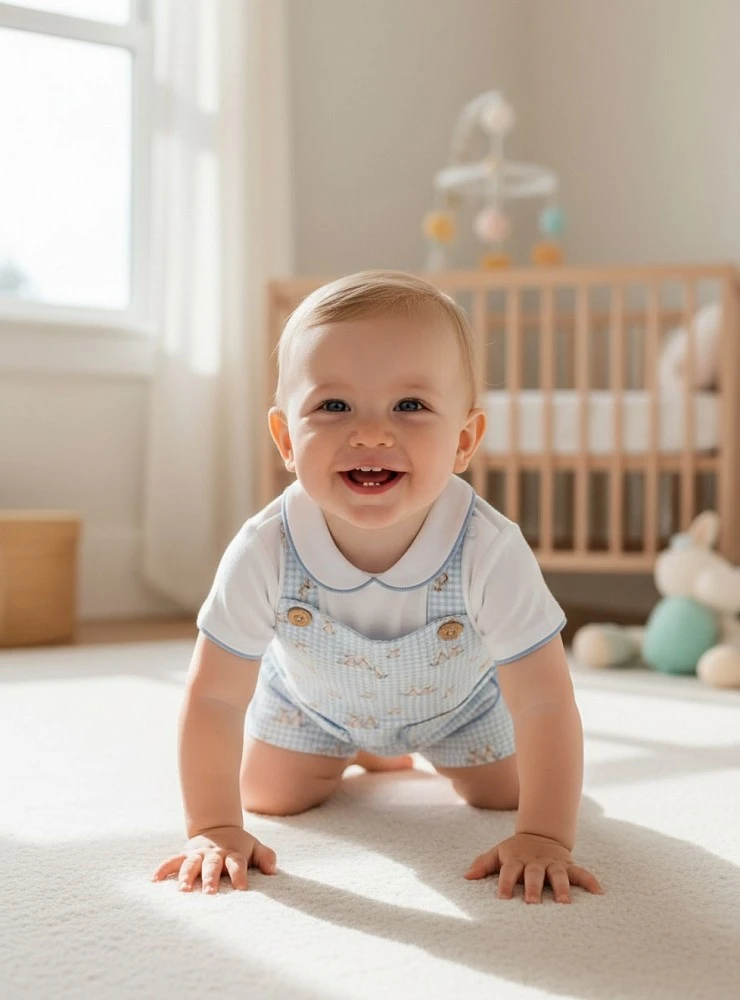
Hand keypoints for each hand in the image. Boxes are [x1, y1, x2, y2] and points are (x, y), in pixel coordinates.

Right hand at [151, 825, 276, 893]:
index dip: (239, 875)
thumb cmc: (239, 845)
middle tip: (209, 894)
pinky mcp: (185, 854)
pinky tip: (154, 879)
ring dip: (187, 876)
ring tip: (183, 890)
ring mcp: (198, 853)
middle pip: (212, 865)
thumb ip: (266, 857)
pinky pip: (172, 860)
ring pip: (191, 863)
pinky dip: (164, 868)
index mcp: (233, 853)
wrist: (218, 827)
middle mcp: (214, 854)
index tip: (241, 889)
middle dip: (210, 879)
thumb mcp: (255, 847)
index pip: (237, 863)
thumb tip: (272, 871)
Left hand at [464, 832, 602, 903]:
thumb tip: (466, 876)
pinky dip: (590, 881)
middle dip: (533, 887)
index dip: (504, 883)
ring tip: (564, 902)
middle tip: (532, 902)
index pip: (508, 871)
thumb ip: (484, 864)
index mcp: (517, 860)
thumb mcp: (498, 852)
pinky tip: (598, 892)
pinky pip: (581, 873)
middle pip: (534, 874)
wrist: (541, 833)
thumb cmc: (515, 851)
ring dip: (561, 887)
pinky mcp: (568, 865)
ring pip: (558, 874)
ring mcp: (553, 863)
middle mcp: (535, 862)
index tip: (501, 897)